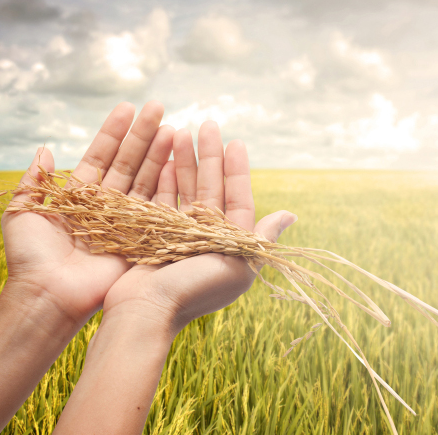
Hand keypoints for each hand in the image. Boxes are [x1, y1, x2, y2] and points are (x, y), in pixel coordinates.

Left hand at [2, 101, 176, 324]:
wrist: (48, 295)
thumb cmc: (30, 257)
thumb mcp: (21, 211)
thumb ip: (34, 180)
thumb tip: (45, 149)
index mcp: (79, 196)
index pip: (100, 156)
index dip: (113, 133)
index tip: (127, 107)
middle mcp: (105, 205)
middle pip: (128, 163)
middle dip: (142, 135)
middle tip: (158, 107)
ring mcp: (125, 221)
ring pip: (145, 180)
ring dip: (158, 153)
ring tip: (171, 128)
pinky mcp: (140, 238)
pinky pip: (155, 206)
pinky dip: (166, 184)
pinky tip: (176, 161)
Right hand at [101, 120, 297, 335]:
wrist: (146, 312)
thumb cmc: (195, 290)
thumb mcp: (237, 265)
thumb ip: (261, 238)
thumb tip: (291, 214)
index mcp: (230, 245)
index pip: (238, 198)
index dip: (237, 170)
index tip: (236, 141)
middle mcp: (206, 238)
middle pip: (211, 188)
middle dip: (209, 156)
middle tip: (208, 124)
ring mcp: (179, 235)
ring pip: (186, 189)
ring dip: (186, 161)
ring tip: (182, 131)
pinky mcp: (153, 234)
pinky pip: (162, 199)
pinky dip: (165, 178)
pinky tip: (166, 156)